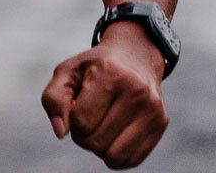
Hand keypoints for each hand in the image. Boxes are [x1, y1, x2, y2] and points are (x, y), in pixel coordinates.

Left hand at [40, 24, 168, 167]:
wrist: (135, 54)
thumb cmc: (94, 67)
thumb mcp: (67, 72)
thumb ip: (53, 99)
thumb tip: (61, 132)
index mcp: (110, 73)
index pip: (81, 121)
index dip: (71, 121)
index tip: (76, 107)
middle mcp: (136, 91)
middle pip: (96, 141)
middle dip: (84, 135)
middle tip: (88, 117)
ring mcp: (152, 108)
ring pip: (114, 156)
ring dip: (99, 148)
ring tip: (101, 126)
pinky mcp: (161, 122)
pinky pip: (131, 160)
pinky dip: (116, 154)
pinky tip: (115, 133)